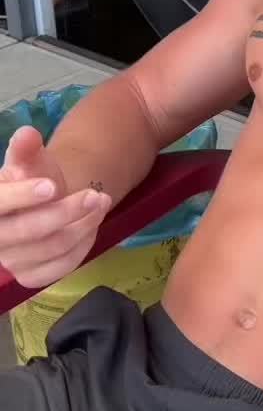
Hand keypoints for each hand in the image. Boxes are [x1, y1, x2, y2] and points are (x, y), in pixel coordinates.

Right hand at [0, 127, 111, 287]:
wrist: (43, 205)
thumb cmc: (31, 179)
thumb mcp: (29, 160)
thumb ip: (26, 148)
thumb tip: (27, 134)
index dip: (22, 197)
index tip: (51, 186)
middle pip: (29, 230)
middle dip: (66, 211)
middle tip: (96, 195)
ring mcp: (13, 261)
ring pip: (52, 248)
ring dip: (84, 225)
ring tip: (102, 201)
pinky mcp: (32, 277)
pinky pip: (63, 265)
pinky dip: (85, 244)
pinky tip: (93, 223)